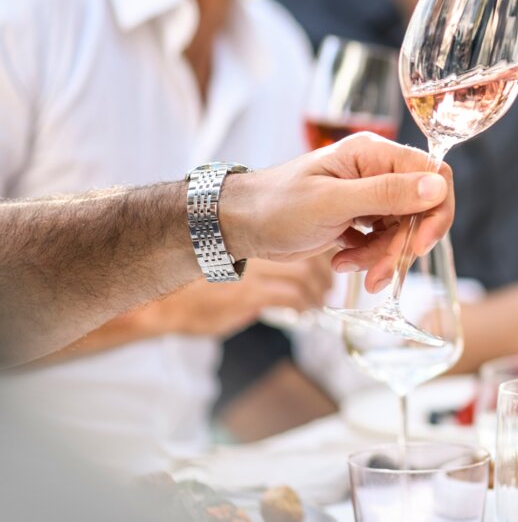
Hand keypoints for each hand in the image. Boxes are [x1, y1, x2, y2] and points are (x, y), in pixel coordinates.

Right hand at [140, 256, 333, 337]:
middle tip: (329, 287)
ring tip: (320, 302)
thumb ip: (255, 261)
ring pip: (304, 274)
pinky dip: (304, 305)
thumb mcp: (224, 265)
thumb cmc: (190, 288)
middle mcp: (254, 249)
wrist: (160, 305)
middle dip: (324, 271)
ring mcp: (251, 272)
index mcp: (250, 237)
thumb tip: (284, 268)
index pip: (299, 233)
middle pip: (308, 251)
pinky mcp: (247, 296)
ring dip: (318, 291)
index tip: (328, 260)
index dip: (319, 247)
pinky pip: (290, 297)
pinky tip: (306, 313)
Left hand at [219, 133, 453, 280]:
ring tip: (351, 268)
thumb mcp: (333, 202)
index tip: (419, 245)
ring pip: (403, 229)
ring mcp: (369, 195)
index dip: (435, 210)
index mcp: (374, 153)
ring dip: (383, 256)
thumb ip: (387, 194)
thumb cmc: (276, 205)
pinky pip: (384, 240)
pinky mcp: (360, 218)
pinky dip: (370, 257)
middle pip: (420, 208)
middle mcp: (377, 170)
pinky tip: (343, 262)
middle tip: (380, 272)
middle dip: (403, 244)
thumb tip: (438, 186)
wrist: (239, 224)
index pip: (433, 173)